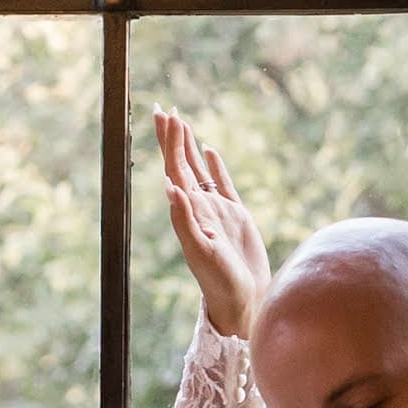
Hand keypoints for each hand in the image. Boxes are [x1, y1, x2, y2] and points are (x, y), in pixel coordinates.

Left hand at [155, 107, 270, 340]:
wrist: (244, 297)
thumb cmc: (220, 279)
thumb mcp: (200, 250)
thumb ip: (184, 219)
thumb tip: (170, 186)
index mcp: (188, 210)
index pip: (175, 168)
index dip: (169, 142)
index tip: (165, 116)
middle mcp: (198, 206)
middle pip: (181, 163)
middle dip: (172, 137)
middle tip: (163, 109)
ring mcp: (216, 209)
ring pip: (198, 169)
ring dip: (188, 146)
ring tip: (181, 122)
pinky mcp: (235, 215)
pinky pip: (221, 183)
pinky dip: (214, 166)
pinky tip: (209, 151)